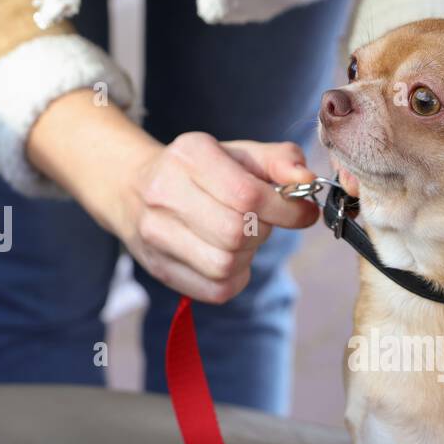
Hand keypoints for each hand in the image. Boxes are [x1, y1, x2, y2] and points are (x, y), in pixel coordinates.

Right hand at [123, 133, 318, 300]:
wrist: (134, 188)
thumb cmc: (201, 171)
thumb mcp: (239, 154)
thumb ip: (279, 161)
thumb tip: (308, 181)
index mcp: (189, 156)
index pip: (247, 195)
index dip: (285, 210)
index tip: (302, 212)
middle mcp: (164, 193)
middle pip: (237, 233)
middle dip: (263, 231)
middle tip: (262, 222)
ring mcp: (156, 234)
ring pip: (225, 264)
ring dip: (248, 256)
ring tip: (243, 238)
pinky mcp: (159, 268)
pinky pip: (215, 290)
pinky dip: (235, 278)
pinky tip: (230, 258)